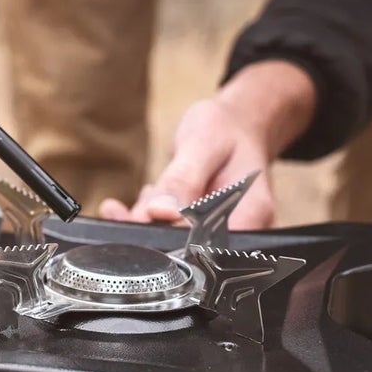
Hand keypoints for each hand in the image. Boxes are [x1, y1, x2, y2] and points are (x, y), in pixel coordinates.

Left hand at [98, 61, 317, 229]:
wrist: (238, 123)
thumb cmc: (226, 128)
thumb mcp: (203, 144)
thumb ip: (182, 180)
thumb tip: (158, 213)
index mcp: (250, 215)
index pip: (204, 247)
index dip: (167, 239)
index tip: (139, 218)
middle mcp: (239, 229)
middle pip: (188, 248)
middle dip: (152, 230)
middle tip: (122, 209)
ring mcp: (220, 229)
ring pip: (176, 241)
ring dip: (149, 223)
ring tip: (141, 197)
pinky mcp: (203, 225)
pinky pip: (174, 229)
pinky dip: (155, 216)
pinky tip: (151, 196)